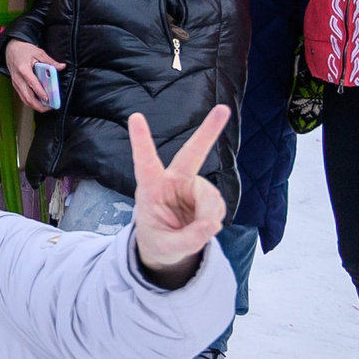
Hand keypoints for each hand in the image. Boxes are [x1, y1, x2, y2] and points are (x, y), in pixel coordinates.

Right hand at [3, 37, 60, 111]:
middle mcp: (18, 79)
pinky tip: (39, 103)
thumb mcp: (38, 52)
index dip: (40, 92)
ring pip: (24, 99)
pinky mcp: (15, 85)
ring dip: (35, 105)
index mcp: (23, 69)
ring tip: (45, 107)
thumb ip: (50, 61)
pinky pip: (23, 97)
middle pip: (27, 96)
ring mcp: (15, 83)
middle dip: (38, 105)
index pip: (32, 83)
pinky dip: (31, 102)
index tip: (47, 99)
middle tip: (49, 107)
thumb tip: (61, 67)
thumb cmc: (24, 50)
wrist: (10, 49)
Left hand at [130, 105, 230, 279]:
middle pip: (192, 154)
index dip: (141, 140)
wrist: (166, 249)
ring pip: (210, 196)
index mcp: (150, 188)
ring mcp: (191, 186)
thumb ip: (188, 238)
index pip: (144, 162)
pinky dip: (214, 218)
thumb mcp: (167, 248)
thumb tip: (212, 225)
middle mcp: (172, 181)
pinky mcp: (204, 195)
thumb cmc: (158, 242)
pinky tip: (204, 224)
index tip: (135, 117)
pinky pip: (218, 205)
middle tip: (223, 110)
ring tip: (197, 229)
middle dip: (208, 132)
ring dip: (209, 215)